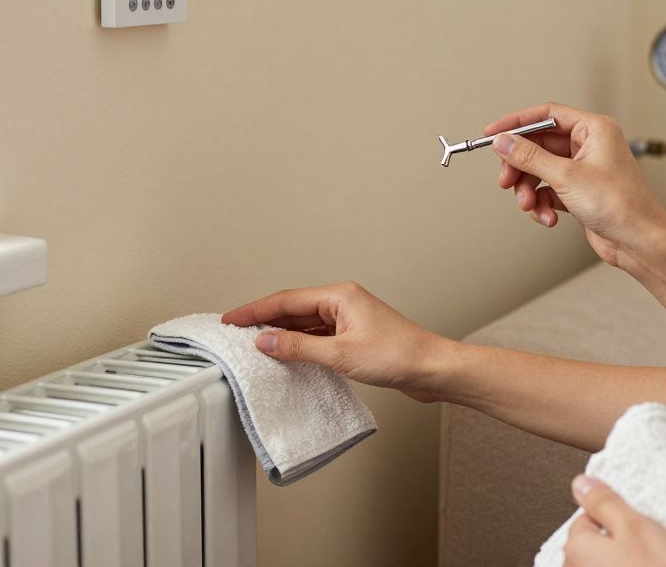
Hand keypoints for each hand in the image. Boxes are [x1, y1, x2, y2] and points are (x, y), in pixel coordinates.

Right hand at [220, 281, 452, 402]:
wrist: (433, 370)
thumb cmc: (399, 356)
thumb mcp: (340, 354)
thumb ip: (298, 347)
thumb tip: (265, 340)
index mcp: (339, 296)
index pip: (286, 299)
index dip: (255, 310)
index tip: (231, 319)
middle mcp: (343, 302)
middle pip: (293, 308)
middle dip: (264, 320)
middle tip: (236, 332)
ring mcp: (349, 319)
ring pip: (305, 323)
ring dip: (281, 333)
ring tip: (255, 345)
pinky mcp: (355, 337)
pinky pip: (318, 336)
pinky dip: (300, 344)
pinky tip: (288, 355)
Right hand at [483, 102, 665, 268]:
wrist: (639, 242)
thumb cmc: (621, 205)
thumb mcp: (566, 176)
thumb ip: (530, 157)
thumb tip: (504, 141)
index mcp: (594, 130)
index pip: (546, 115)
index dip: (516, 123)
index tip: (493, 134)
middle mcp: (589, 146)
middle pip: (538, 146)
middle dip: (520, 166)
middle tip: (506, 180)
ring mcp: (583, 169)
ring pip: (539, 171)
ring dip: (529, 190)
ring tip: (530, 205)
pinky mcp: (579, 191)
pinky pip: (548, 190)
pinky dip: (542, 203)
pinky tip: (547, 217)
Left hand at [563, 475, 665, 566]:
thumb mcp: (635, 526)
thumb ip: (603, 501)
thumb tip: (582, 484)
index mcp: (575, 549)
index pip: (588, 516)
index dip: (617, 516)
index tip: (636, 521)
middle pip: (598, 543)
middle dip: (622, 542)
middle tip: (649, 545)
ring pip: (609, 563)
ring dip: (629, 562)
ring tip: (654, 564)